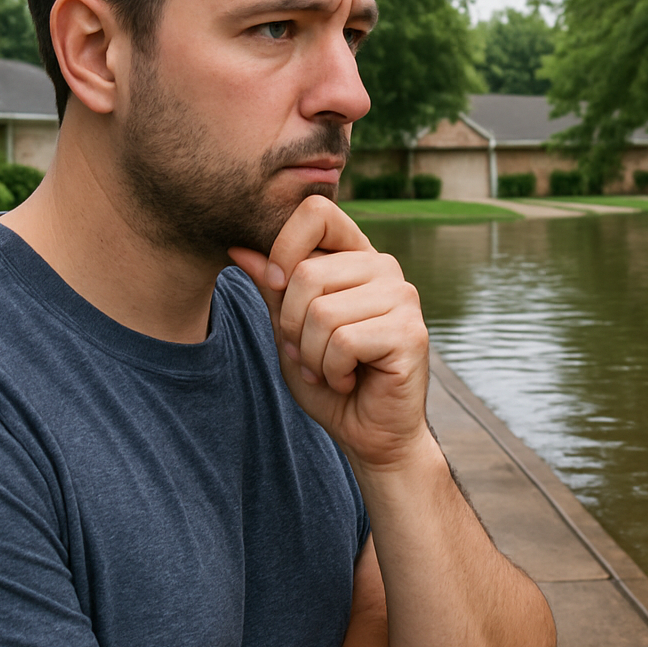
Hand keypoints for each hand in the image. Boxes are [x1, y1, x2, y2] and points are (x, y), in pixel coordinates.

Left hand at [229, 195, 430, 469]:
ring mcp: (402, 297)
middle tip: (312, 353)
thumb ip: (273, 288)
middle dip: (292, 325)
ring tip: (332, 369)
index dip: (284, 247)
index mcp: (356, 257)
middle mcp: (384, 267)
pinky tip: (349, 380)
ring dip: (312, 355)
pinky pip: (343, 342)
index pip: (316, 212)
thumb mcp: (290, 329)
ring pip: (321, 312)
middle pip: (307, 272)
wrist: (370, 433)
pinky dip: (332, 371)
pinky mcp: (409, 332)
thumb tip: (238, 248)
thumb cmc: (331, 379)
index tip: (277, 287)